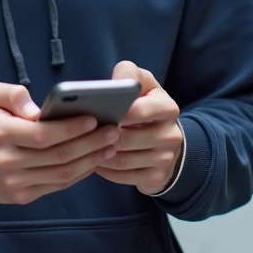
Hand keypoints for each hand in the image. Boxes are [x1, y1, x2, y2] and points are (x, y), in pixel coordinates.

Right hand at [0, 82, 119, 205]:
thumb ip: (12, 93)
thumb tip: (36, 109)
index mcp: (0, 133)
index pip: (43, 134)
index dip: (71, 128)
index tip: (93, 118)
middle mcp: (7, 161)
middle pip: (58, 155)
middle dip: (90, 143)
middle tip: (113, 131)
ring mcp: (14, 182)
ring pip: (61, 174)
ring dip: (90, 161)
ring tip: (109, 147)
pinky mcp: (20, 196)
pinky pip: (56, 186)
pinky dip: (78, 174)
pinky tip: (91, 161)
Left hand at [95, 61, 182, 195]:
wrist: (166, 139)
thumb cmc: (146, 106)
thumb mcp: (143, 83)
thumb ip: (129, 74)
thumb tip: (113, 84)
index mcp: (167, 108)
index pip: (140, 110)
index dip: (117, 112)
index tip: (98, 112)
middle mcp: (171, 135)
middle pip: (127, 139)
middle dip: (102, 136)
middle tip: (82, 132)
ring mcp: (165, 159)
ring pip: (122, 160)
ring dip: (99, 154)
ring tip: (83, 146)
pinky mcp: (157, 177)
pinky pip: (123, 176)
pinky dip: (105, 170)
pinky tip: (95, 160)